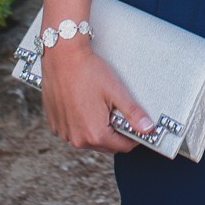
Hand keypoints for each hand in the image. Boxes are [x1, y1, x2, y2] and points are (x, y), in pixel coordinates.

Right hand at [39, 38, 149, 153]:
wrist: (62, 57)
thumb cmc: (88, 71)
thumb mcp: (116, 91)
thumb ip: (133, 113)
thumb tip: (148, 128)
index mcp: (95, 134)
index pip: (122, 146)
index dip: (133, 137)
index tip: (137, 126)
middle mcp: (77, 139)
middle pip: (106, 145)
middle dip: (116, 133)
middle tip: (119, 111)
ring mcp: (64, 132)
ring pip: (89, 139)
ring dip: (98, 129)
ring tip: (101, 106)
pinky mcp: (56, 124)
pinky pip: (74, 131)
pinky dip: (82, 123)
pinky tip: (85, 105)